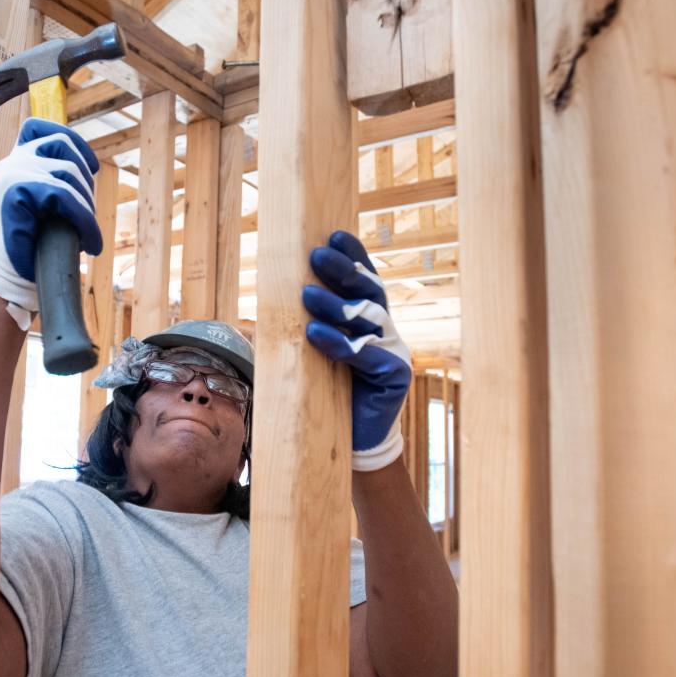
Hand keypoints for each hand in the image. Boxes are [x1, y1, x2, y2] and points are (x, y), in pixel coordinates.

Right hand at [0, 117, 100, 323]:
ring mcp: (9, 174)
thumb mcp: (44, 207)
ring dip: (86, 204)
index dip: (71, 140)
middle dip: (85, 180)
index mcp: (12, 164)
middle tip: (87, 215)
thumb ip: (54, 182)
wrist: (9, 281)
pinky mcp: (14, 191)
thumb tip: (88, 166)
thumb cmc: (32, 248)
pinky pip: (64, 195)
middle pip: (62, 144)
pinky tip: (89, 243)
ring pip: (67, 171)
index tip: (89, 166)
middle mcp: (7, 164)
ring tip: (85, 233)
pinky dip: (84, 220)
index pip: (38, 128)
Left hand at [302, 231, 411, 470]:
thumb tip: (279, 291)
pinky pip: (366, 354)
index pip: (365, 281)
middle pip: (367, 292)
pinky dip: (338, 342)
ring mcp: (395, 352)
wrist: (352, 441)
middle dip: (342, 271)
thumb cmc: (330, 394)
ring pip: (366, 318)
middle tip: (316, 254)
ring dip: (334, 305)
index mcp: (370, 321)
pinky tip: (314, 333)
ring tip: (305, 293)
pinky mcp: (396, 375)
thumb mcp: (318, 354)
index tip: (334, 234)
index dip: (354, 256)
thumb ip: (314, 325)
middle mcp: (386, 331)